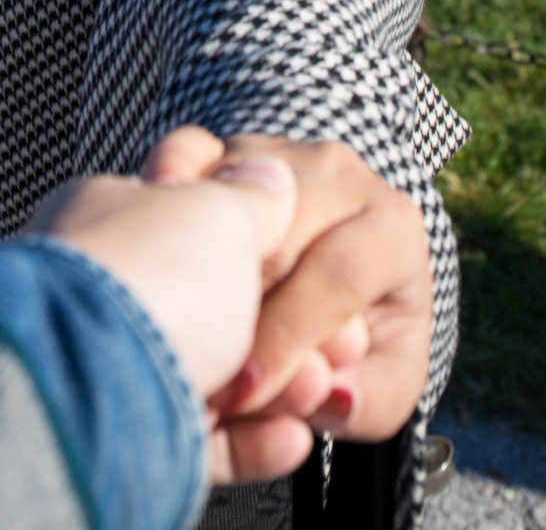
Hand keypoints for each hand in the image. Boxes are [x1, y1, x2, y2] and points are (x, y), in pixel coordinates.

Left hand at [30, 145, 315, 483]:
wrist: (76, 398)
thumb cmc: (148, 281)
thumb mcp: (218, 211)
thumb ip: (255, 193)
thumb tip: (268, 178)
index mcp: (122, 206)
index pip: (211, 201)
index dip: (274, 229)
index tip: (301, 254)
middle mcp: (121, 276)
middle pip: (232, 292)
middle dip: (293, 315)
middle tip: (335, 340)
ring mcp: (131, 358)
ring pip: (230, 367)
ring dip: (287, 380)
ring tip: (316, 389)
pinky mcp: (144, 438)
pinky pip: (212, 436)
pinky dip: (258, 440)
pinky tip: (292, 437)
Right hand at [143, 128, 432, 446]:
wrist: (339, 277)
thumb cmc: (360, 331)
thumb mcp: (383, 382)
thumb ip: (369, 398)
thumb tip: (335, 393)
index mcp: (390, 226)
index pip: (339, 276)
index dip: (290, 336)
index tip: (247, 392)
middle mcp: (338, 175)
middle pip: (279, 237)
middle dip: (239, 310)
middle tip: (209, 371)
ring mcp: (278, 154)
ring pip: (232, 196)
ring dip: (197, 260)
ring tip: (181, 322)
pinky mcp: (223, 147)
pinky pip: (188, 150)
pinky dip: (169, 179)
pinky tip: (155, 225)